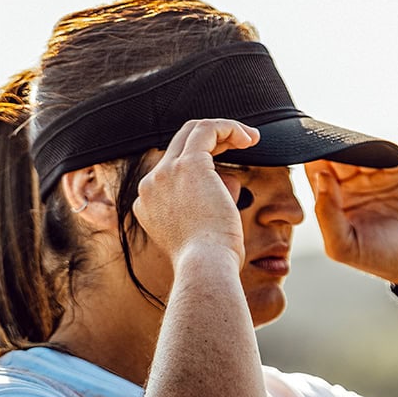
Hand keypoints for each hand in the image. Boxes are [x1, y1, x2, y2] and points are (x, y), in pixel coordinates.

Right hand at [133, 119, 259, 268]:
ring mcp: (166, 173)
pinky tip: (250, 138)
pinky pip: (208, 130)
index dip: (201, 164)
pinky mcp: (188, 165)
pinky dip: (230, 128)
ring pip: (192, 132)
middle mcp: (151, 185)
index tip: (226, 173)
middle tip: (241, 145)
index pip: (170, 170)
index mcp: (147, 205)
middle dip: (211, 141)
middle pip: (178, 145)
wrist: (205, 268)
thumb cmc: (209, 262)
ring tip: (249, 139)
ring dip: (223, 131)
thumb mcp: (198, 236)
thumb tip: (228, 185)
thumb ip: (203, 209)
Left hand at [305, 157, 397, 282]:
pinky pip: (386, 149)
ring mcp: (377, 173)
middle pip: (336, 155)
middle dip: (331, 148)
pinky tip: (374, 155)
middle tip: (330, 146)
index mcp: (334, 202)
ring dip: (354, 145)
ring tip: (351, 151)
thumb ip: (326, 216)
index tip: (309, 153)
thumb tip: (321, 177)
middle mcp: (353, 184)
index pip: (316, 173)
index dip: (312, 161)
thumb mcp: (344, 247)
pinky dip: (379, 148)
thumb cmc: (382, 258)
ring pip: (359, 148)